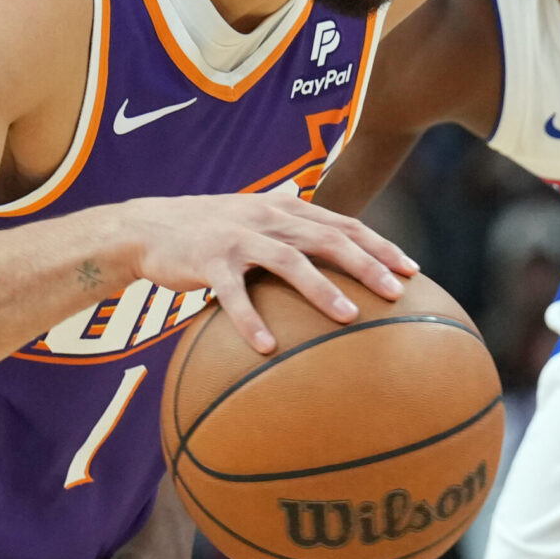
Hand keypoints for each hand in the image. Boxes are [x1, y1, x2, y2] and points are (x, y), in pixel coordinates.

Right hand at [115, 192, 418, 353]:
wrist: (148, 226)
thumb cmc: (208, 225)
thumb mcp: (252, 215)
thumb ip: (288, 217)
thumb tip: (326, 222)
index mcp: (284, 210)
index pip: (342, 224)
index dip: (378, 245)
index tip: (411, 270)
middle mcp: (268, 218)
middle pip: (327, 238)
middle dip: (366, 264)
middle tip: (396, 293)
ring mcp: (238, 238)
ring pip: (288, 261)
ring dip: (322, 288)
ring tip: (349, 317)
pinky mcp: (208, 261)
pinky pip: (234, 294)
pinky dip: (251, 320)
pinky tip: (268, 348)